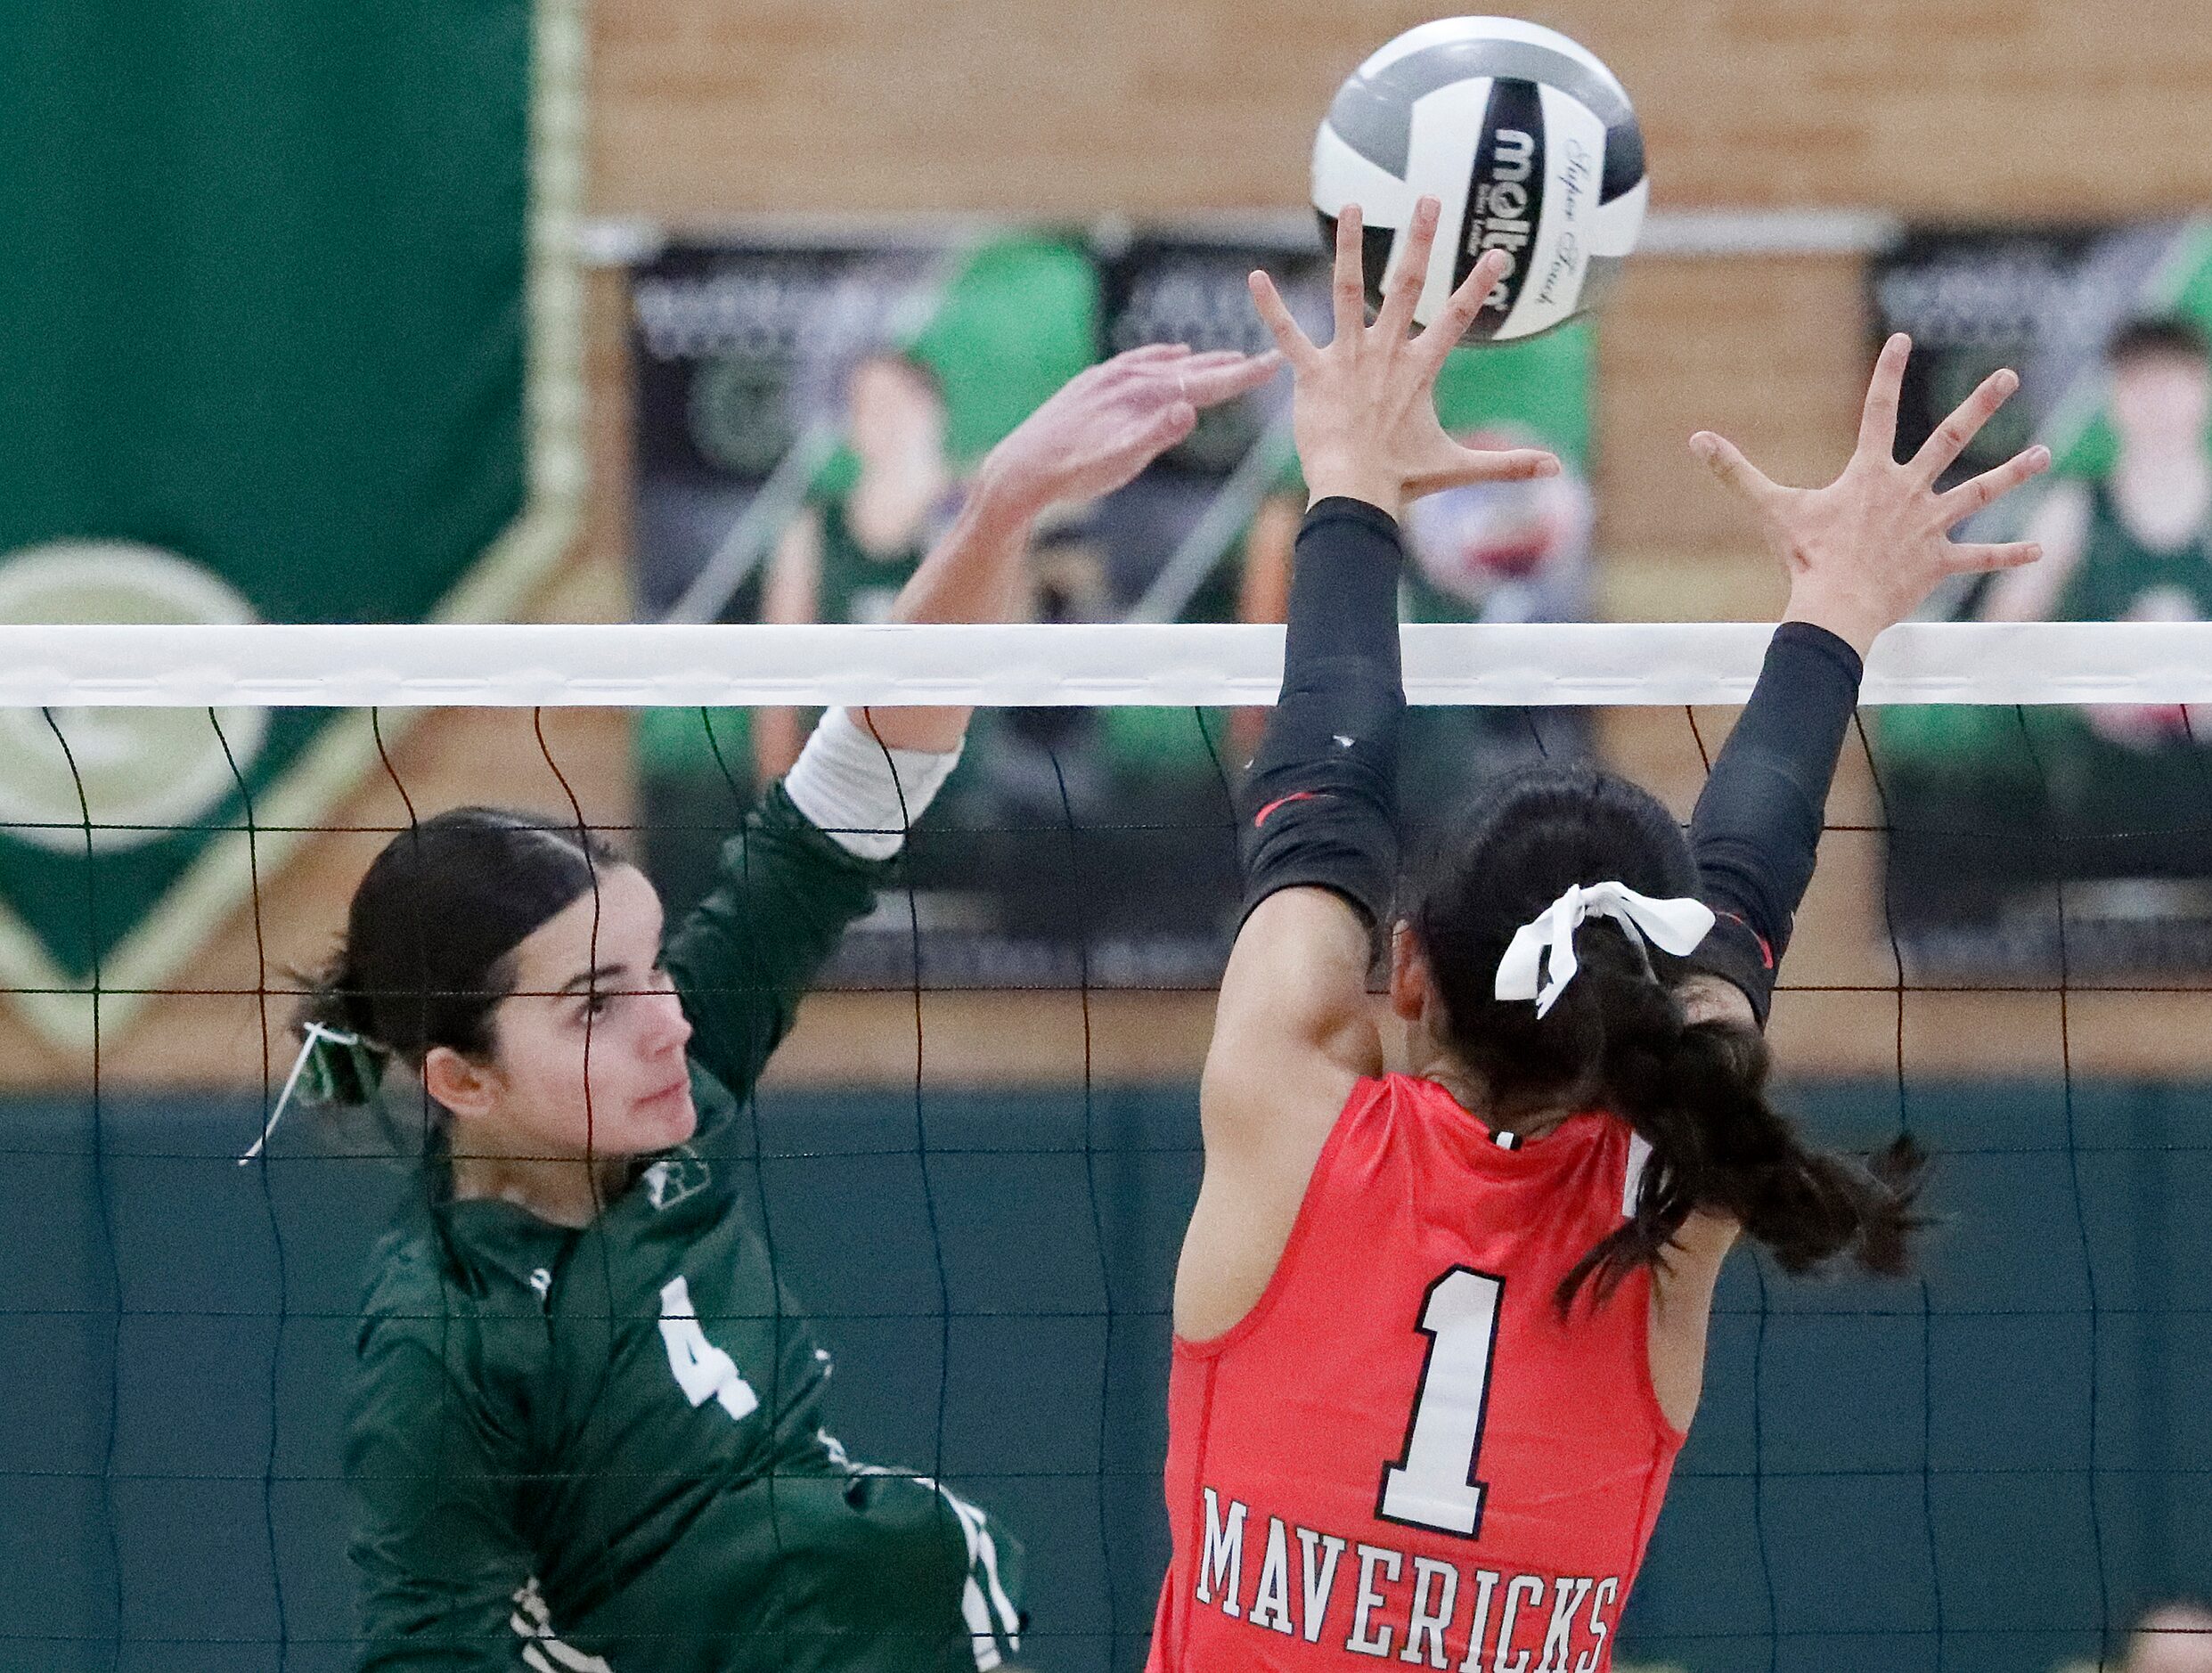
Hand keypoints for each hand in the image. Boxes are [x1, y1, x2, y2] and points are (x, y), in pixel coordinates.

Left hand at [974, 343, 1279, 520]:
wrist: (1022, 469)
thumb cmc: (1073, 473)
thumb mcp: (1118, 462)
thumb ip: (1155, 435)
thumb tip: (1190, 409)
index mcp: (1144, 397)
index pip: (1206, 383)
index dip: (1244, 376)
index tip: (1276, 362)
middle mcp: (1131, 378)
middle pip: (1193, 369)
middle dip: (1230, 366)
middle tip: (1264, 359)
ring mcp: (1112, 377)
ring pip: (1168, 363)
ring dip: (1201, 361)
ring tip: (1227, 358)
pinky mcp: (1096, 382)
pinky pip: (1141, 361)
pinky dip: (1164, 357)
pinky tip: (1172, 355)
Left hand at [1247, 197, 1558, 516]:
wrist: (1354, 491)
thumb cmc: (1402, 480)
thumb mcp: (1458, 467)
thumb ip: (1507, 464)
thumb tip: (1556, 469)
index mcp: (1420, 369)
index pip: (1456, 317)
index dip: (1478, 285)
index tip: (1498, 253)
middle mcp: (1385, 353)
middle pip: (1407, 285)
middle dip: (1421, 240)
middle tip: (1429, 199)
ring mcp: (1347, 358)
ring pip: (1348, 291)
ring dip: (1350, 246)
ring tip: (1353, 206)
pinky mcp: (1311, 373)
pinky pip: (1287, 334)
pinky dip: (1270, 307)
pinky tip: (1254, 278)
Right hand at [1691, 333, 2051, 654]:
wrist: (1834, 607)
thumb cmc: (1803, 558)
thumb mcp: (1769, 509)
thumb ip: (1735, 472)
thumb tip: (1696, 440)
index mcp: (1869, 474)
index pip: (1877, 410)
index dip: (1887, 372)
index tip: (1901, 339)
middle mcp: (1908, 491)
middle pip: (1951, 438)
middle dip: (1981, 404)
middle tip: (2007, 376)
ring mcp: (1929, 526)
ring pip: (1981, 492)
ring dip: (2015, 471)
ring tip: (2044, 453)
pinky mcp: (1938, 562)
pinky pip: (1979, 557)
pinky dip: (2009, 555)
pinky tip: (2040, 547)